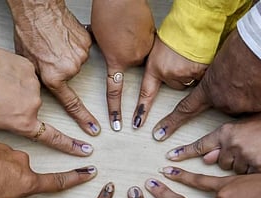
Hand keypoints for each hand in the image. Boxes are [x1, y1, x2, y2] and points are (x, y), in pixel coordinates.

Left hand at [0, 40, 93, 155]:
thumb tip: (16, 120)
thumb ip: (9, 124)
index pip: (53, 137)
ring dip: (12, 87)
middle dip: (15, 103)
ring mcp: (34, 85)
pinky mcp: (29, 67)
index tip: (84, 149)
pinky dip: (12, 73)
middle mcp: (34, 105)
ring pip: (27, 89)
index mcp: (24, 122)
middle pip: (31, 107)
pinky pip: (24, 73)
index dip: (70, 145)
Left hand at [7, 0, 100, 135]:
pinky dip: (72, 43)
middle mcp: (70, 69)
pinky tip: (61, 35)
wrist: (37, 9)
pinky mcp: (87, 43)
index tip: (93, 128)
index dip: (83, 118)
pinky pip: (82, 48)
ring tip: (52, 41)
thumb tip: (43, 85)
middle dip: (59, 66)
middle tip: (47, 53)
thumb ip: (38, 78)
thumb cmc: (27, 32)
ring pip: (75, 61)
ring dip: (65, 53)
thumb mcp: (25, 62)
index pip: (72, 104)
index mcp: (54, 78)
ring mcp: (81, 56)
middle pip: (69, 75)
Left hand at [91, 0, 154, 130]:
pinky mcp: (160, 39)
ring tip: (140, 34)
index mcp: (119, 60)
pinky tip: (150, 32)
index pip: (115, 89)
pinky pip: (160, 48)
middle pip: (143, 69)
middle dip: (143, 61)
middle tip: (130, 41)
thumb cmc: (109, 11)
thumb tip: (111, 55)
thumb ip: (109, 51)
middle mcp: (138, 58)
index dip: (116, 108)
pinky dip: (157, 43)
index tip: (118, 123)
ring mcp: (151, 49)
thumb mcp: (99, 36)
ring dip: (151, 51)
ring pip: (154, 59)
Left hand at [132, 36, 207, 128]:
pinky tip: (203, 59)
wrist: (193, 22)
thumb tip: (166, 70)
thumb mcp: (160, 47)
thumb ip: (162, 63)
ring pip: (191, 83)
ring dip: (194, 73)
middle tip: (184, 60)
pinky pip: (204, 78)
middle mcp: (168, 73)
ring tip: (193, 56)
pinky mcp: (199, 73)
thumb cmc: (178, 30)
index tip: (137, 124)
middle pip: (177, 86)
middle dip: (182, 75)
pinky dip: (205, 71)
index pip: (147, 93)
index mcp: (155, 67)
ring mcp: (183, 74)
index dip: (142, 109)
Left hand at [152, 29, 260, 140]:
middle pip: (226, 105)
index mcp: (208, 89)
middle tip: (243, 76)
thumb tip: (221, 78)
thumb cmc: (241, 46)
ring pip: (245, 103)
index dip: (172, 122)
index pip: (186, 109)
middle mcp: (223, 102)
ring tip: (256, 73)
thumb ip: (217, 75)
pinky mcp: (259, 107)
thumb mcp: (220, 60)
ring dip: (250, 92)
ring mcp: (241, 106)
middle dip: (235, 93)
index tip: (159, 134)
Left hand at [165, 106, 260, 172]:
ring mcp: (244, 156)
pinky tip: (260, 161)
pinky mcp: (257, 166)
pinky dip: (252, 173)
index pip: (200, 145)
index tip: (168, 160)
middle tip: (245, 150)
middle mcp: (231, 143)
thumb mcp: (239, 128)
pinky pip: (246, 176)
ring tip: (254, 154)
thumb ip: (221, 143)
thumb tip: (207, 159)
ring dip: (240, 167)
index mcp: (225, 132)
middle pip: (219, 163)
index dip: (184, 153)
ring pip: (232, 171)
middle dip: (228, 160)